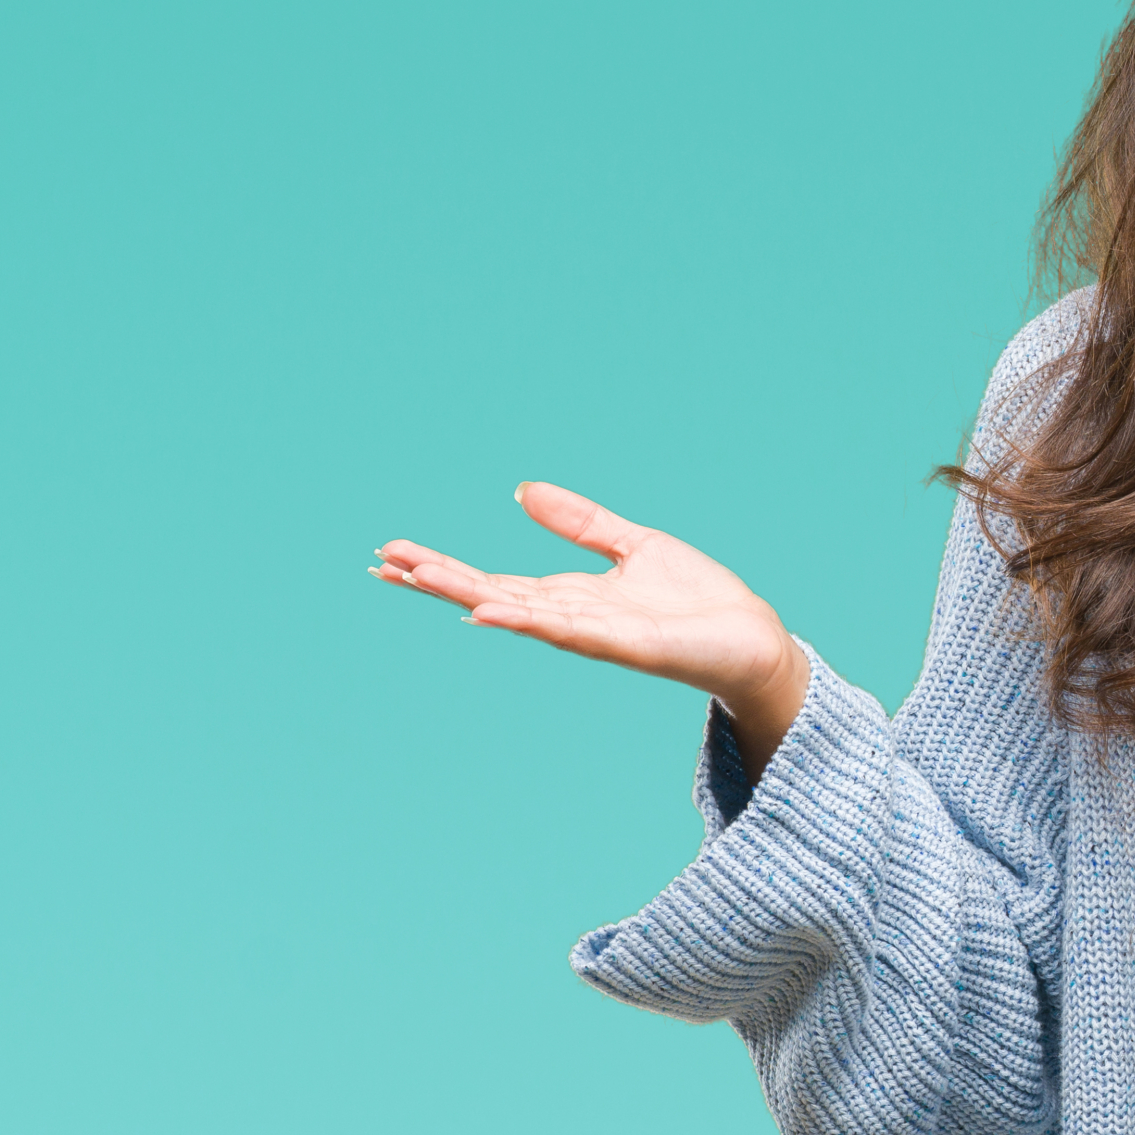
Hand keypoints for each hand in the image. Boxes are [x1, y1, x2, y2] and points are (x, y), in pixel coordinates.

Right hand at [371, 482, 810, 777]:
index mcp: (570, 595)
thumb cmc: (697, 600)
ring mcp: (592, 634)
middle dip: (438, 580)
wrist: (751, 637)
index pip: (493, 579)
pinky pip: (563, 629)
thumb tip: (522, 491)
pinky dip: (523, 619)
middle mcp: (570, 618)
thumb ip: (580, 522)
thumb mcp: (633, 544)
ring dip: (465, 594)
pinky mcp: (623, 643)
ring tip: (417, 578)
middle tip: (382, 563)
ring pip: (516, 610)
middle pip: (490, 594)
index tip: (395, 553)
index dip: (445, 567)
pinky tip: (486, 610)